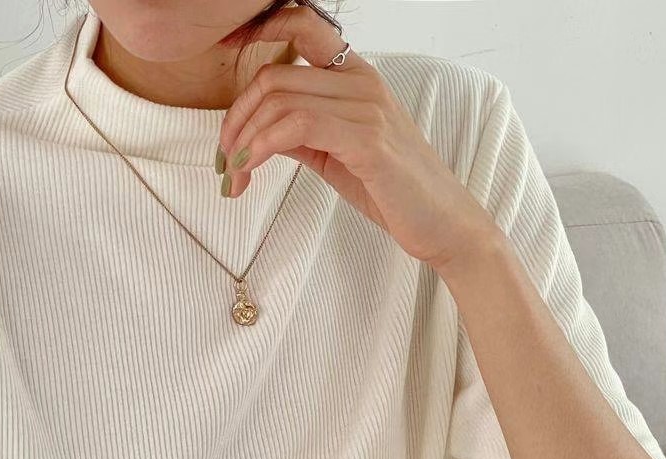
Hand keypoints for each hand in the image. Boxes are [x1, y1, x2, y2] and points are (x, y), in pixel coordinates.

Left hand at [216, 1, 497, 275]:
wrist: (441, 223)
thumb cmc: (393, 192)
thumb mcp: (338, 155)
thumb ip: (303, 135)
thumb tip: (260, 134)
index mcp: (356, 77)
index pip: (303, 28)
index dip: (261, 34)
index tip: (231, 69)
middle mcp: (361, 81)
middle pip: (274, 77)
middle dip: (235, 120)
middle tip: (224, 159)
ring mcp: (365, 107)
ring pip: (279, 100)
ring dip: (242, 141)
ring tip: (233, 176)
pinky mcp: (365, 139)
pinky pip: (296, 126)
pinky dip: (261, 149)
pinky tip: (250, 171)